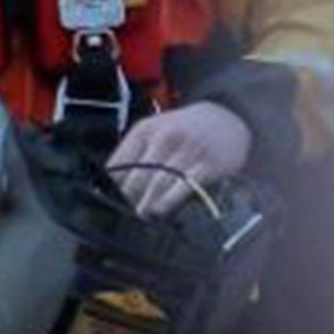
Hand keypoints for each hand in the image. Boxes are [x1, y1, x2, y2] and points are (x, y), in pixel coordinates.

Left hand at [107, 101, 252, 218]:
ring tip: (140, 216)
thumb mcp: (155, 130)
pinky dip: (170, 201)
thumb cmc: (184, 129)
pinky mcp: (208, 164)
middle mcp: (164, 137)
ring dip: (146, 203)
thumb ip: (134, 153)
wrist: (227, 118)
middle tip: (121, 215)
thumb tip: (111, 183)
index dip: (111, 185)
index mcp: (144, 130)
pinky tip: (161, 211)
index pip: (120, 162)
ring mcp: (187, 150)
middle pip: (138, 174)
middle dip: (128, 197)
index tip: (106, 201)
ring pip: (159, 182)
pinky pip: (185, 186)